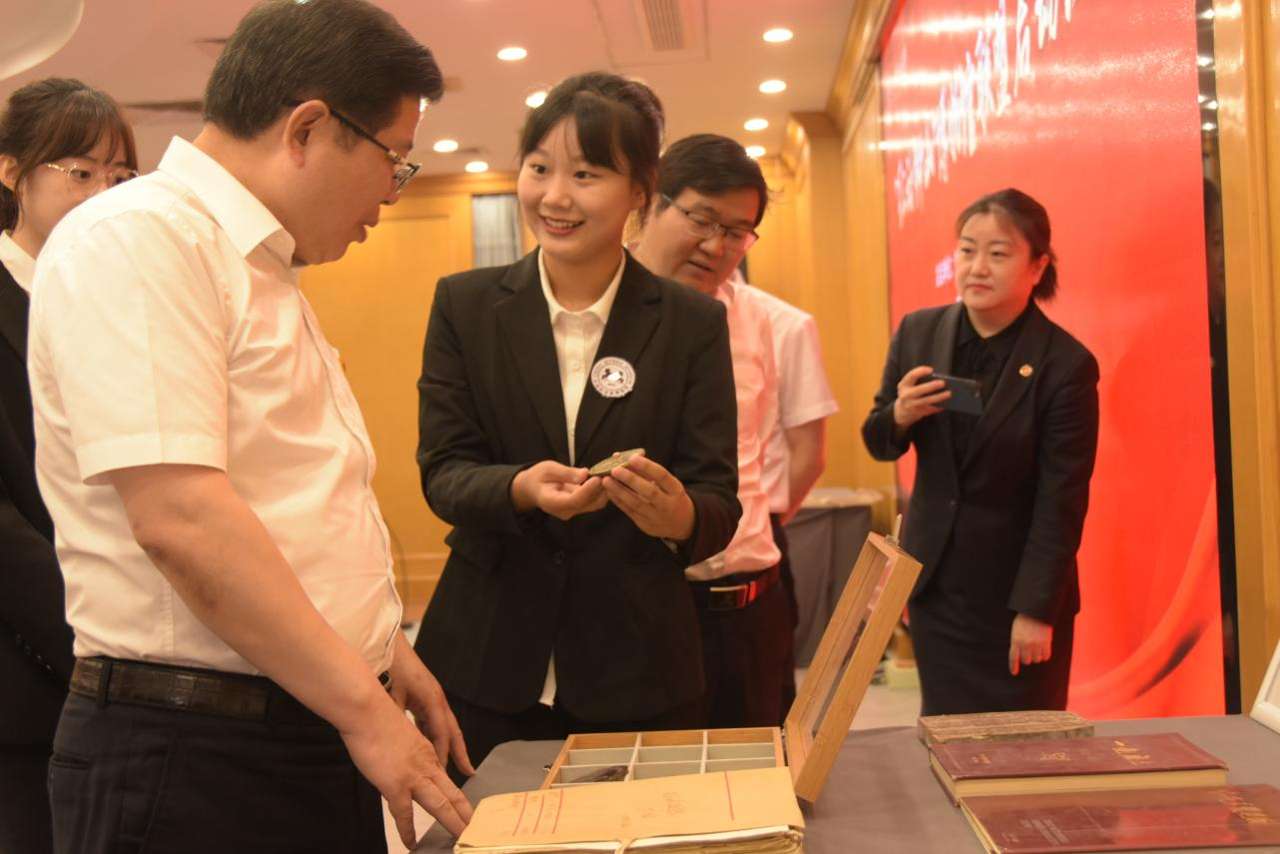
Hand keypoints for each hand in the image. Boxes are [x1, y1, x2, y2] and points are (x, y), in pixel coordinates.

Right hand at [339, 691, 472, 845]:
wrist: (367, 710)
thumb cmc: (376, 717)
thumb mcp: (398, 735)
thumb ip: (403, 751)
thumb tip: (397, 762)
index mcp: (427, 752)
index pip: (446, 779)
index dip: (457, 797)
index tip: (465, 810)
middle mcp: (426, 764)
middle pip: (452, 794)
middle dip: (465, 814)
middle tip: (475, 829)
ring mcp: (413, 775)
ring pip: (440, 805)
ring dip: (453, 823)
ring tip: (462, 837)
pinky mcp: (396, 784)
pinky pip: (404, 814)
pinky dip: (408, 831)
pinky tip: (411, 843)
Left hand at [390, 632, 473, 776]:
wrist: (389, 646)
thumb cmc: (391, 668)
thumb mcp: (391, 697)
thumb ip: (397, 720)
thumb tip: (395, 745)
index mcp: (432, 699)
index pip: (442, 733)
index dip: (443, 754)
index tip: (443, 774)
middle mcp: (437, 699)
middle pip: (452, 731)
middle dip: (460, 752)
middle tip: (468, 772)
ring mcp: (432, 697)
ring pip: (445, 727)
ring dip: (449, 746)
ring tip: (454, 765)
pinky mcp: (425, 696)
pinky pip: (434, 721)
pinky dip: (435, 736)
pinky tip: (431, 747)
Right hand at [511, 460, 607, 519]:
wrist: (533, 488)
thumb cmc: (538, 477)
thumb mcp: (548, 469)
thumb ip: (566, 473)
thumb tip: (585, 474)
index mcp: (552, 503)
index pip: (574, 500)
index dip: (588, 490)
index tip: (598, 477)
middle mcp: (565, 511)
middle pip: (589, 503)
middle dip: (601, 488)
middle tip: (611, 471)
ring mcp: (574, 511)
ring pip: (596, 503)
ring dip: (605, 488)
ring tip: (612, 471)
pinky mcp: (581, 506)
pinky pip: (595, 499)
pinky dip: (603, 488)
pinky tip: (607, 475)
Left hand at [602, 454, 694, 540]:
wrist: (682, 524)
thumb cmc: (671, 496)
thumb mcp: (667, 484)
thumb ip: (648, 471)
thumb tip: (625, 457)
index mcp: (676, 490)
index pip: (662, 476)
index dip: (647, 466)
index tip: (632, 458)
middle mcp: (667, 504)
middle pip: (649, 491)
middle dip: (631, 479)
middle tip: (615, 469)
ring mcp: (656, 516)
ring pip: (636, 503)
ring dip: (619, 491)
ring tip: (606, 480)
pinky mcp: (645, 524)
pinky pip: (629, 511)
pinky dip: (618, 501)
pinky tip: (609, 492)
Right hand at [892, 365, 949, 428]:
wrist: (901, 411)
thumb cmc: (910, 393)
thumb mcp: (909, 386)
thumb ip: (918, 382)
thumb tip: (938, 380)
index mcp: (903, 385)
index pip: (911, 376)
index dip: (921, 372)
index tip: (931, 370)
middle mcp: (905, 395)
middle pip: (919, 390)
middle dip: (931, 386)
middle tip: (943, 383)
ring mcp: (911, 405)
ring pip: (926, 401)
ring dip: (939, 397)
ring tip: (949, 393)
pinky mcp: (917, 413)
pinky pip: (930, 409)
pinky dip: (938, 406)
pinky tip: (946, 403)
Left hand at [1008, 613, 1052, 675]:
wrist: (1036, 611)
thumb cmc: (1024, 620)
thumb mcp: (1015, 630)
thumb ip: (1016, 642)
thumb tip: (1019, 655)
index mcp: (1016, 640)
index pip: (1013, 657)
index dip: (1013, 666)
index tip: (1014, 673)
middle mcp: (1025, 644)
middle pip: (1026, 661)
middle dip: (1027, 658)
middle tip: (1029, 652)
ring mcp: (1036, 644)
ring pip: (1037, 659)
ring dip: (1037, 656)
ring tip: (1037, 649)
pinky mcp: (1046, 642)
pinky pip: (1046, 656)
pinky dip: (1045, 655)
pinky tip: (1044, 650)